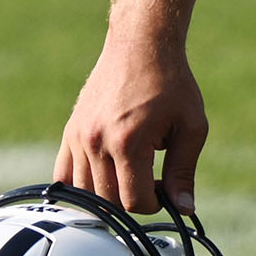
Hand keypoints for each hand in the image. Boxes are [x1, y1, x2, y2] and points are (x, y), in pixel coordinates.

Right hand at [56, 28, 206, 213]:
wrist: (141, 46)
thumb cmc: (172, 84)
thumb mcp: (191, 126)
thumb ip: (184, 170)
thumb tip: (184, 208)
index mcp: (128, 142)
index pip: (132, 201)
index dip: (153, 204)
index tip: (165, 190)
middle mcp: (96, 142)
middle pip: (107, 200)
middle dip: (132, 200)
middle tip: (152, 181)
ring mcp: (78, 137)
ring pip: (84, 192)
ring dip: (108, 195)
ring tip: (131, 175)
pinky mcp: (70, 132)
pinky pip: (63, 175)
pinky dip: (80, 186)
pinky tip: (103, 177)